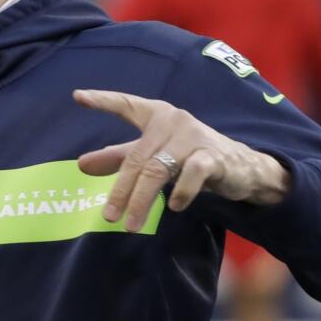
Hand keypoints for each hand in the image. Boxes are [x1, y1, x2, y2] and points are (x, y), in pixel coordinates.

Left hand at [73, 89, 290, 231]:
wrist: (242, 167)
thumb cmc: (190, 155)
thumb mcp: (153, 155)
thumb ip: (119, 158)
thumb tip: (81, 165)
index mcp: (156, 116)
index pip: (127, 105)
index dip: (103, 100)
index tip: (78, 97)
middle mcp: (173, 121)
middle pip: (137, 158)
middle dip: (121, 190)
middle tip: (108, 217)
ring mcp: (193, 137)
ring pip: (158, 170)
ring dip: (142, 200)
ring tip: (130, 224)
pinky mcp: (213, 156)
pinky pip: (192, 173)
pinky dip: (181, 191)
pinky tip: (175, 207)